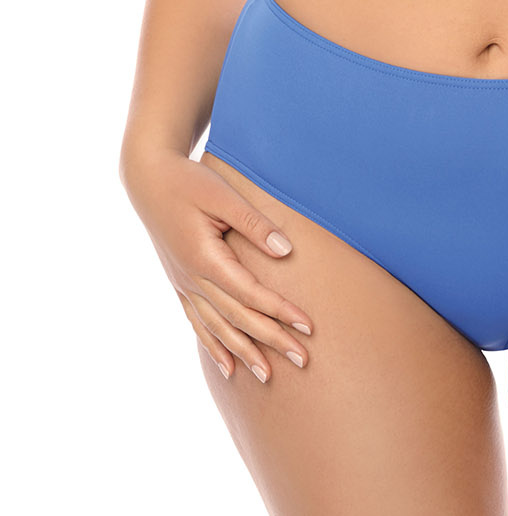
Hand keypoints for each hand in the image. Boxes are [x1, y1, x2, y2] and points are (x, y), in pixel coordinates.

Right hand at [121, 148, 313, 382]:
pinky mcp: (180, 283)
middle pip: (238, 318)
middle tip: (303, 360)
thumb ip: (254, 225)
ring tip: (268, 376)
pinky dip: (214, 346)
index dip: (281, 312)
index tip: (308, 327)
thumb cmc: (189, 182)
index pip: (251, 295)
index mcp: (205, 259)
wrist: (149, 180)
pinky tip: (228, 367)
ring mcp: (184, 284)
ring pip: (218, 328)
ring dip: (245, 352)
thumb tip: (285, 251)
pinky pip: (199, 323)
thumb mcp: (222, 196)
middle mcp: (193, 279)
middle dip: (272, 341)